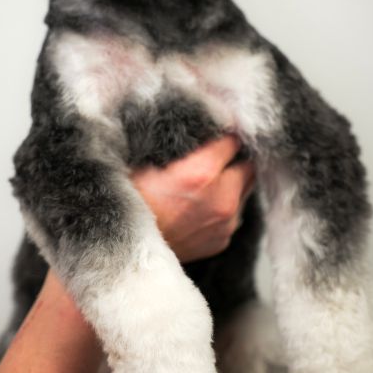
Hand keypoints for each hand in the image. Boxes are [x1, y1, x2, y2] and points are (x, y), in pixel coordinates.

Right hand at [132, 135, 254, 262]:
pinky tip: (202, 205)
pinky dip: (224, 206)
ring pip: (244, 192)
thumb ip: (180, 142)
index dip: (224, 135)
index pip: (234, 141)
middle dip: (234, 160)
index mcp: (202, 172)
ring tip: (208, 183)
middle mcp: (221, 198)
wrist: (124, 245)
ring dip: (231, 184)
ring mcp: (225, 222)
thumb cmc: (131, 200)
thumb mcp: (148, 159)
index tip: (217, 134)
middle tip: (216, 158)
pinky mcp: (222, 240)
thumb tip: (197, 127)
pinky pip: (233, 214)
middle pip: (248, 167)